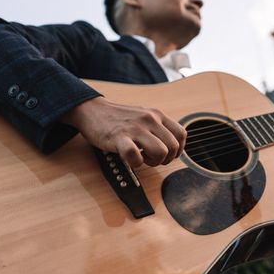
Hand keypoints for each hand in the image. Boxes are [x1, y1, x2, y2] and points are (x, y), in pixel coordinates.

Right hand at [63, 97, 186, 167]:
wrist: (92, 110)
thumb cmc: (119, 118)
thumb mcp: (144, 116)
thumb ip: (159, 128)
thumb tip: (173, 147)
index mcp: (157, 115)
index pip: (181, 134)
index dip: (178, 150)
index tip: (167, 155)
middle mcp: (149, 119)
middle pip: (173, 147)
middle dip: (164, 159)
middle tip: (151, 158)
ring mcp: (135, 128)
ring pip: (160, 152)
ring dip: (152, 162)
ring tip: (141, 158)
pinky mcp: (119, 138)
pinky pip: (136, 156)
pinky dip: (135, 163)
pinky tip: (129, 158)